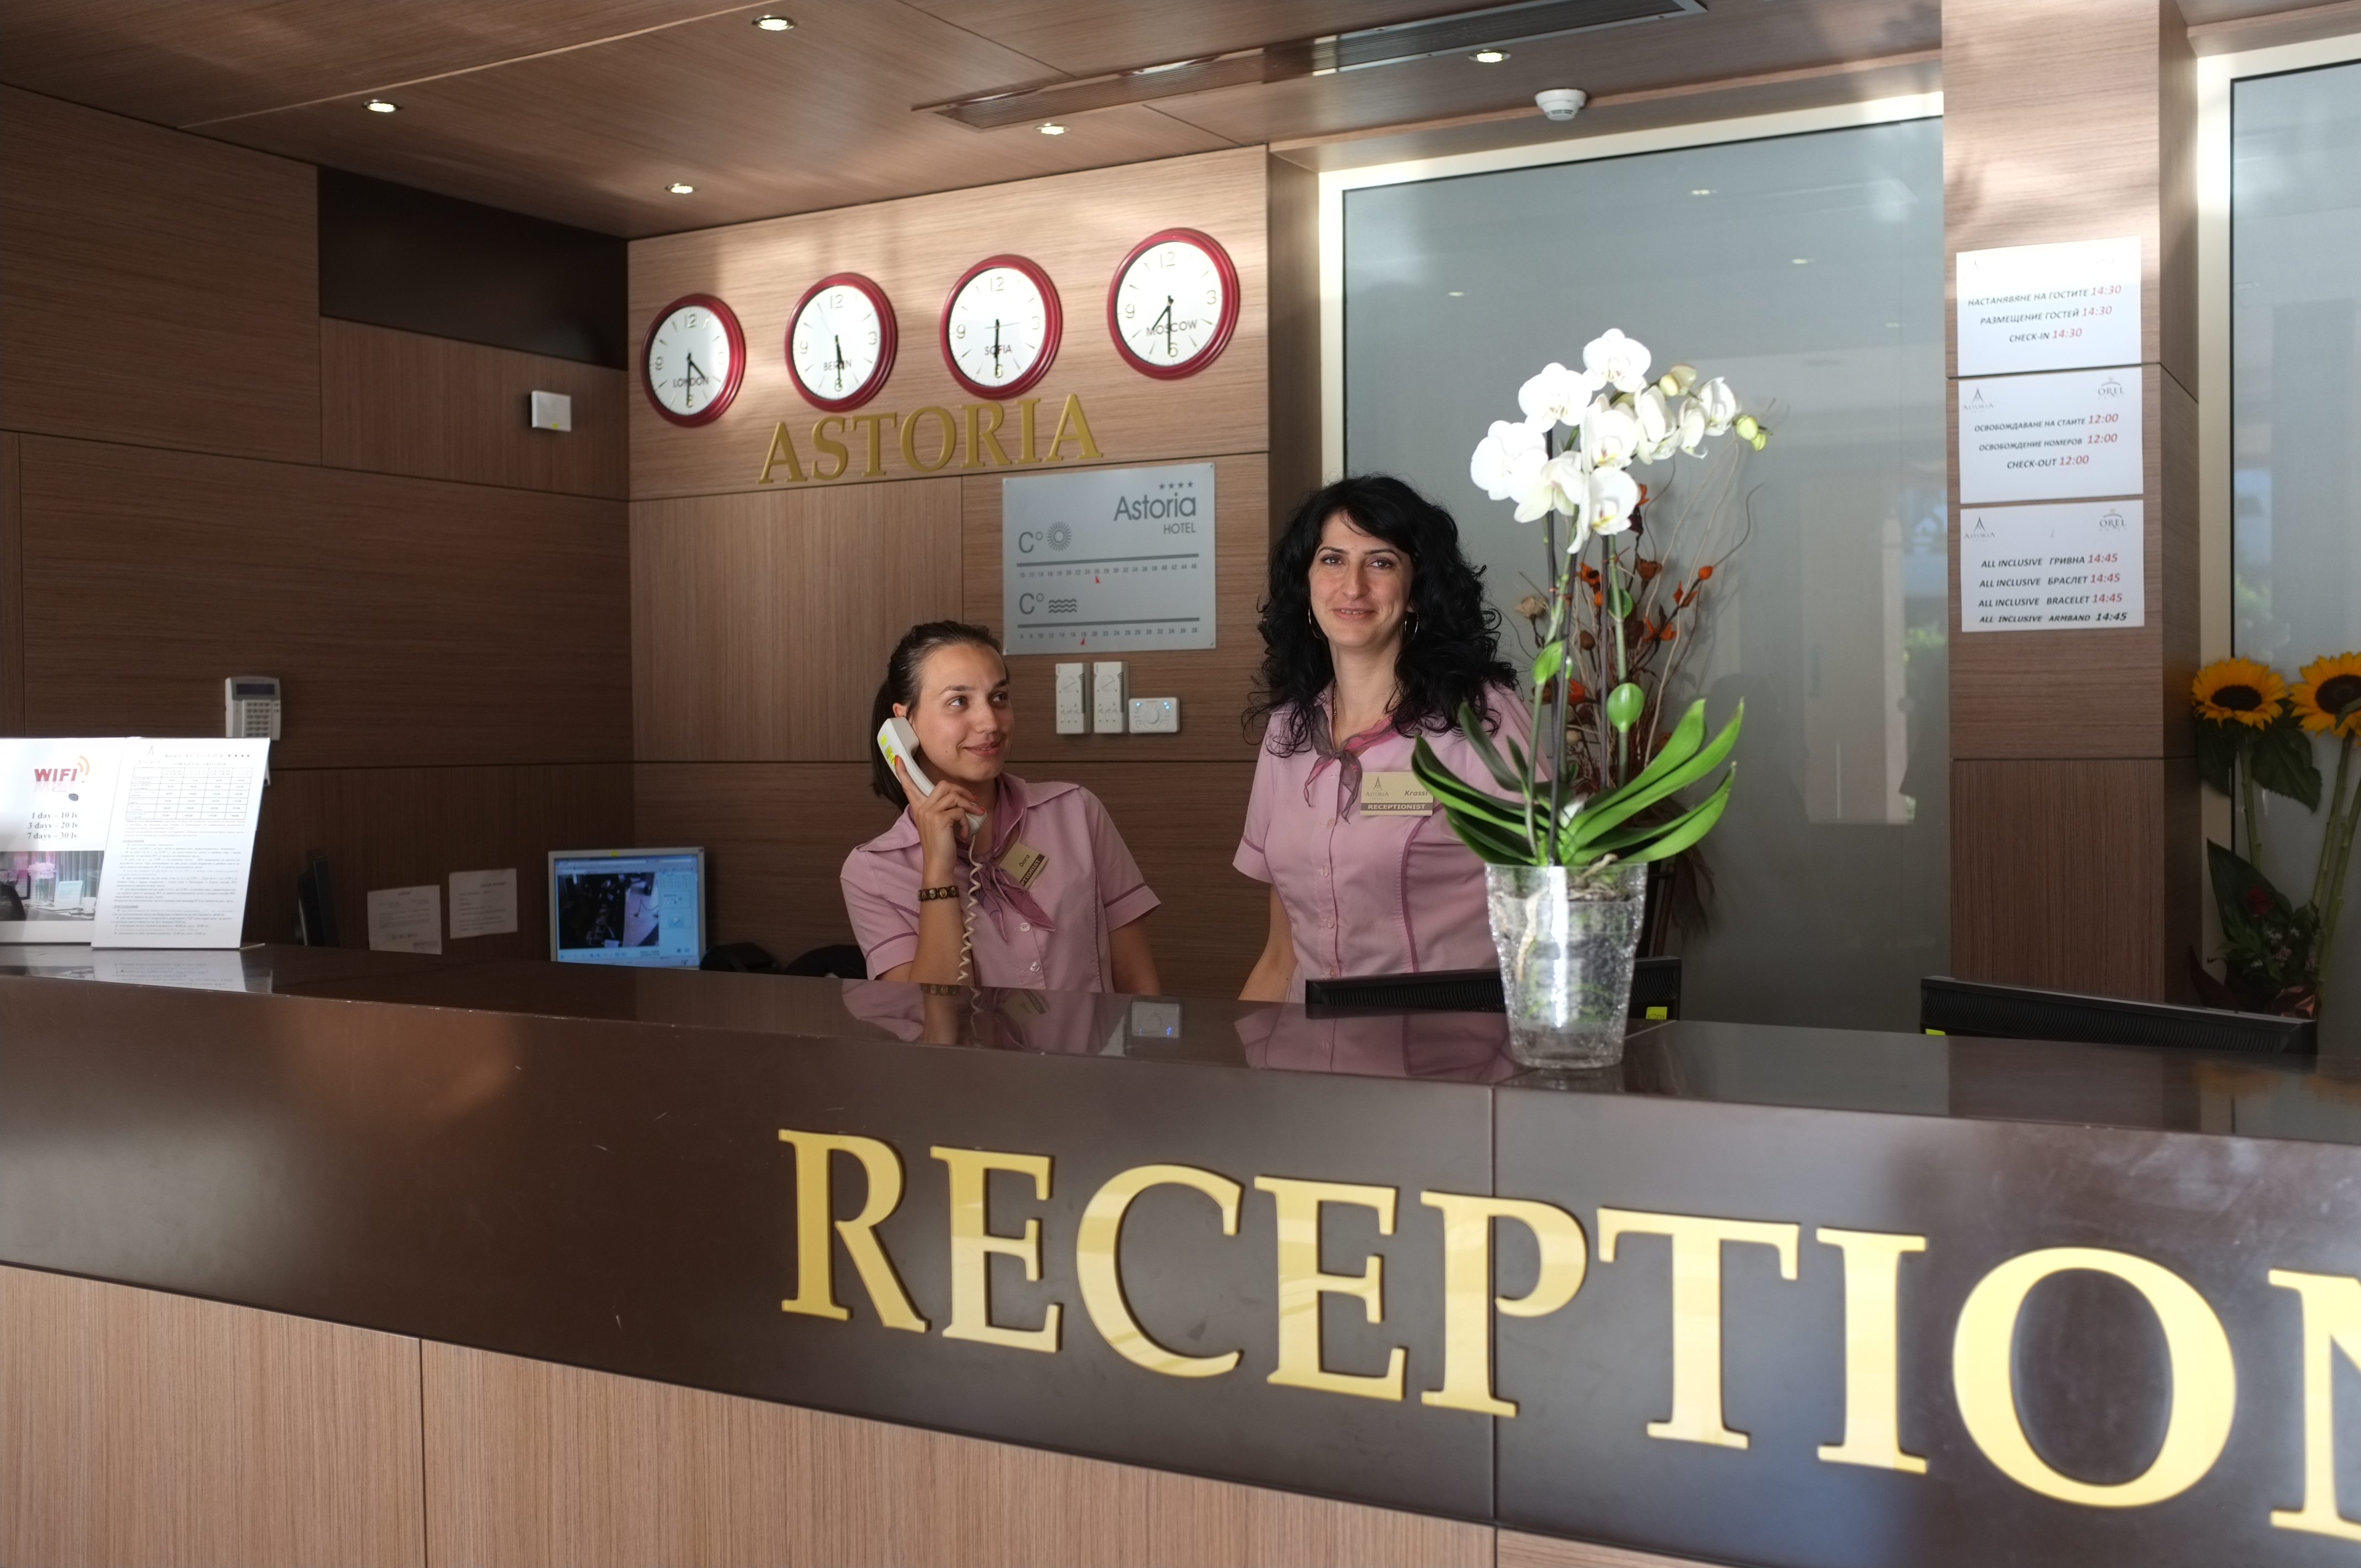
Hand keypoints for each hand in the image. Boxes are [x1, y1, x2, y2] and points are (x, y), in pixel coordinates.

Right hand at [897, 757, 983, 883]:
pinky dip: (967, 821)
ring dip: (969, 806)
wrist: (938, 865)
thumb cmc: (940, 847)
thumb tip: (960, 803)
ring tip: (976, 816)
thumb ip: (942, 812)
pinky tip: (965, 833)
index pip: (908, 787)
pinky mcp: (940, 819)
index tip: (898, 759)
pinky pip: (959, 811)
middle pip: (943, 785)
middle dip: (961, 791)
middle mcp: (922, 808)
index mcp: (919, 809)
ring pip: (954, 796)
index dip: (903, 772)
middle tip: (972, 802)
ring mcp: (930, 813)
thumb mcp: (938, 826)